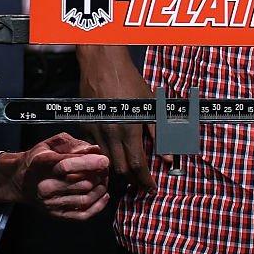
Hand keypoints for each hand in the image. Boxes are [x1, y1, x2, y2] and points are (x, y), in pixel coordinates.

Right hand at [0, 133, 108, 218]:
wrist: (21, 181)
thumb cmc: (39, 160)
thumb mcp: (52, 143)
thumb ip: (73, 144)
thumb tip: (94, 150)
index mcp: (44, 165)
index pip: (68, 165)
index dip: (90, 163)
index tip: (104, 160)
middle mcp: (46, 186)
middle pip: (81, 183)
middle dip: (100, 174)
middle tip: (105, 166)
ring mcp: (51, 203)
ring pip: (85, 199)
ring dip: (101, 188)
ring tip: (103, 178)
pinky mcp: (57, 214)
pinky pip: (81, 215)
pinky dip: (98, 206)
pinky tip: (103, 195)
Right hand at [78, 46, 164, 190]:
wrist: (102, 64)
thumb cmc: (129, 80)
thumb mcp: (149, 103)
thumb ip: (158, 131)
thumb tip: (168, 156)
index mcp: (128, 129)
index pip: (137, 165)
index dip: (145, 180)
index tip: (152, 188)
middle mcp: (110, 134)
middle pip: (120, 170)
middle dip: (133, 180)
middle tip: (143, 183)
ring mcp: (95, 133)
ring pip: (107, 163)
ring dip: (120, 171)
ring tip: (132, 172)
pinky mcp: (86, 129)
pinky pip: (97, 150)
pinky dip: (107, 157)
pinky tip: (116, 154)